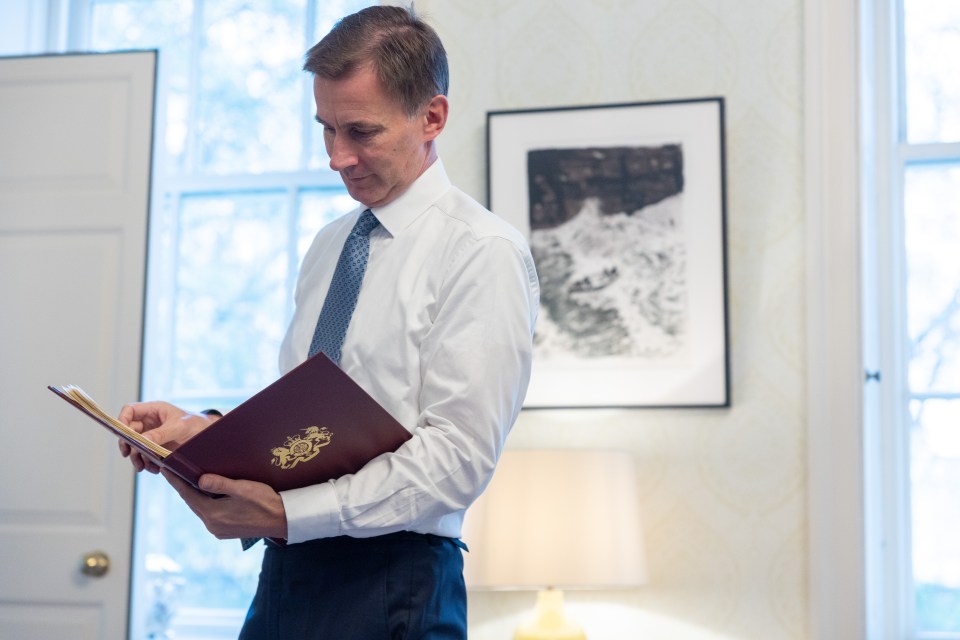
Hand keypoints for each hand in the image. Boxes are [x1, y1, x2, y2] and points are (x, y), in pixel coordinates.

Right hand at [117, 401, 216, 472]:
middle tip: (130, 455)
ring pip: (134, 446)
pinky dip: (146, 463)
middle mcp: (150, 422)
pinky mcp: (157, 448)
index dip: (122, 420)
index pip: (130, 410)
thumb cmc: (197, 424)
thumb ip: (161, 433)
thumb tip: (142, 440)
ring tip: (143, 467)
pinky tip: (154, 469)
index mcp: (154, 410)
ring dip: (136, 457)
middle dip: (128, 444)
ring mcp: (152, 436)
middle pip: (128, 431)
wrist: (210, 438)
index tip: (123, 434)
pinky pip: (145, 456)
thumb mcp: (180, 427)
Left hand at [162, 470, 287, 539]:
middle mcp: (212, 525)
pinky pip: (210, 514)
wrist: (284, 520)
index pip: (188, 494)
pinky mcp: (226, 531)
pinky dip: (206, 502)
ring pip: (201, 508)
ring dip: (196, 495)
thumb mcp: (243, 488)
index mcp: (213, 514)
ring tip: (190, 480)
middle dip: (184, 486)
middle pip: (192, 501)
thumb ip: (220, 484)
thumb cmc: (266, 501)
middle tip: (175, 470)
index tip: (165, 468)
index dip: (175, 481)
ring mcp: (218, 530)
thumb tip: (199, 480)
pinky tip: (208, 494)